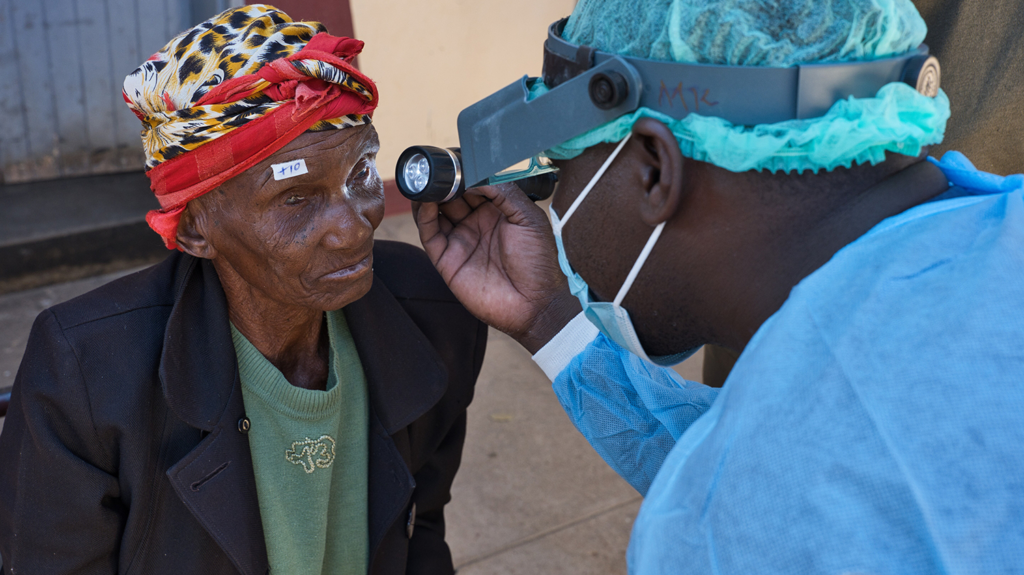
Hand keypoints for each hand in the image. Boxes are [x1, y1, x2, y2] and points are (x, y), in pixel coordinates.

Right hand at [412, 183, 579, 352]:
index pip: (475, 185)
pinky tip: (425, 201)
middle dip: (445, 181)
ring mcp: (461, 240)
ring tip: (428, 181)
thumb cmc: (539, 264)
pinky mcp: (446, 259)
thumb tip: (477, 174)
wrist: (534, 304)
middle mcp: (477, 223)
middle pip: (453, 195)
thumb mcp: (529, 219)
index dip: (465, 173)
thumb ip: (504, 192)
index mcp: (499, 212)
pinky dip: (423, 215)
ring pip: (436, 211)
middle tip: (440, 169)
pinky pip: (429, 233)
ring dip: (430, 195)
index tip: (457, 160)